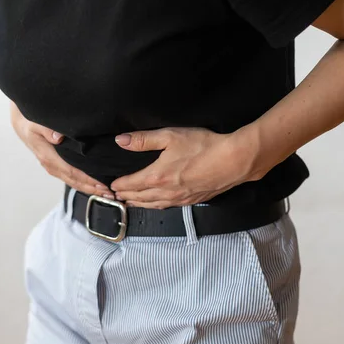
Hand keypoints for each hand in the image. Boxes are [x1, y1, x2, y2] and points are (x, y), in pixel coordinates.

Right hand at [10, 101, 114, 197]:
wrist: (23, 123)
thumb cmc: (31, 122)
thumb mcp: (36, 122)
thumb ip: (47, 129)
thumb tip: (58, 137)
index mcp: (49, 157)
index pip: (72, 172)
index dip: (88, 180)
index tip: (103, 185)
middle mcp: (52, 165)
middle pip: (75, 181)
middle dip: (93, 189)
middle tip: (111, 194)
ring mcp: (54, 167)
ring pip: (74, 182)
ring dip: (90, 189)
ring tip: (107, 194)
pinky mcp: (57, 166)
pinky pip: (72, 177)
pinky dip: (84, 183)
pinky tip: (96, 185)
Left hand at [110, 126, 265, 208]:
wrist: (234, 161)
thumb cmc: (203, 146)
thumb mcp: (171, 136)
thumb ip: (143, 139)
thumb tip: (120, 141)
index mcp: (156, 176)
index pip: (129, 184)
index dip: (118, 185)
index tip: (110, 185)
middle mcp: (165, 192)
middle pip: (138, 198)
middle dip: (124, 196)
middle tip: (114, 196)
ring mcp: (179, 199)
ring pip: (151, 205)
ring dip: (138, 204)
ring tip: (129, 203)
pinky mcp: (191, 200)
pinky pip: (166, 206)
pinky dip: (154, 206)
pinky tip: (154, 204)